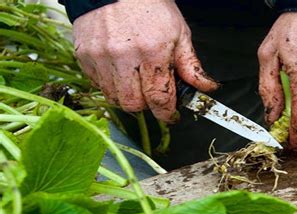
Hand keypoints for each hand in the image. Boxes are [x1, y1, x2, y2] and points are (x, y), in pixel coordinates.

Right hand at [73, 0, 217, 121]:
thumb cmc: (151, 7)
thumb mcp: (179, 34)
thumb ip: (191, 66)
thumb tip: (207, 89)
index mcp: (152, 53)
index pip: (159, 98)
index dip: (166, 113)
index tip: (171, 115)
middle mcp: (124, 57)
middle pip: (134, 104)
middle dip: (147, 105)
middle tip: (153, 93)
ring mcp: (100, 57)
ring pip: (114, 98)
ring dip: (128, 97)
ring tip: (136, 81)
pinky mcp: (84, 56)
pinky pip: (98, 85)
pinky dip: (111, 85)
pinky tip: (120, 70)